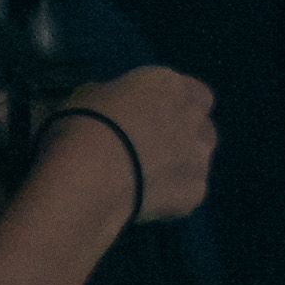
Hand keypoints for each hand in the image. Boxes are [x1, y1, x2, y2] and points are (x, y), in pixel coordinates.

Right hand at [48, 65, 216, 225]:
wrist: (91, 174)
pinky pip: (189, 191)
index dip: (177, 105)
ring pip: (200, 157)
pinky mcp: (197, 191)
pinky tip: (146, 200)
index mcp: (168, 84)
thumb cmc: (83, 124)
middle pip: (201, 124)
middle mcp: (194, 117)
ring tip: (149, 176)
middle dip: (185, 134)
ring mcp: (199, 156)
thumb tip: (117, 108)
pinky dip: (172, 195)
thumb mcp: (89, 95)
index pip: (193, 91)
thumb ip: (115, 98)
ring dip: (183, 163)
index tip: (157, 116)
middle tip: (155, 147)